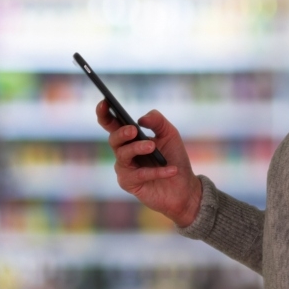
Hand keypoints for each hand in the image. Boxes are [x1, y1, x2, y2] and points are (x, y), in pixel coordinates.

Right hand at [96, 101, 202, 226]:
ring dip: (138, 149)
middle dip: (121, 133)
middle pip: (113, 139)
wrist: (184, 186)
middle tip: (133, 130)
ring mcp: (125, 168)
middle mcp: (124, 152)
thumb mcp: (170, 134)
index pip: (111, 124)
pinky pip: (139, 175)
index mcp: (130, 138)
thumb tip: (140, 119)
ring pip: (123, 155)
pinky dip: (156, 172)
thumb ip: (157, 121)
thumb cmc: (174, 158)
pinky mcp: (130, 184)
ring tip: (152, 147)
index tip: (105, 102)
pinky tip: (171, 169)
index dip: (104, 114)